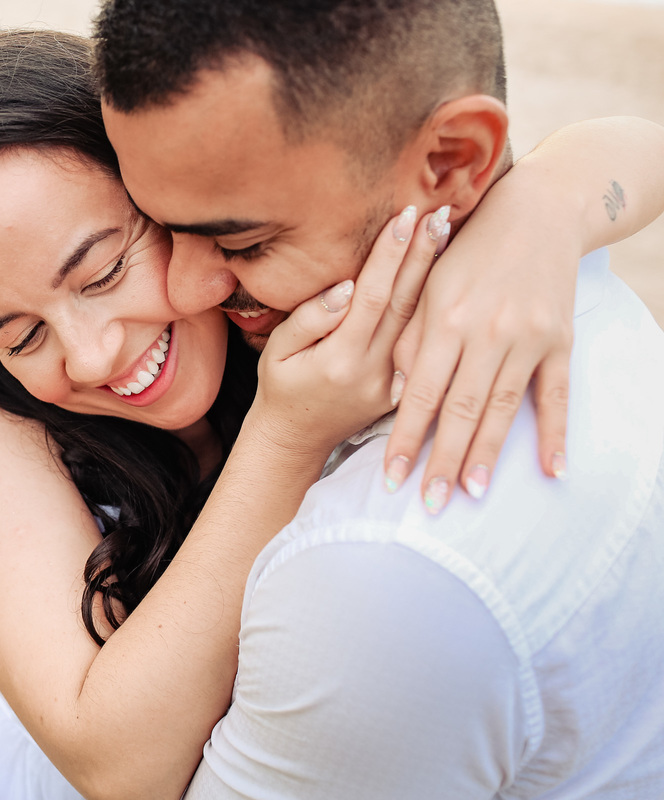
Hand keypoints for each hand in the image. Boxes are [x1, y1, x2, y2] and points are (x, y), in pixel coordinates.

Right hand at [248, 206, 440, 454]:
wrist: (297, 440)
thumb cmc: (281, 387)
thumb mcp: (276, 352)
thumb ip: (307, 319)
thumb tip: (344, 288)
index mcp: (340, 358)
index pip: (372, 295)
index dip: (389, 255)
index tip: (404, 217)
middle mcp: (374, 370)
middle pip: (405, 303)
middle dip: (422, 254)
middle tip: (440, 211)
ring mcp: (394, 382)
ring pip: (420, 321)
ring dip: (435, 274)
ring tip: (449, 232)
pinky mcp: (405, 389)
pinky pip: (422, 342)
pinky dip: (435, 306)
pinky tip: (447, 276)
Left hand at [384, 186, 577, 512]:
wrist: (537, 213)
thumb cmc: (468, 252)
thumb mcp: (428, 286)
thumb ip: (412, 340)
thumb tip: (401, 395)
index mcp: (445, 320)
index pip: (420, 395)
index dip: (405, 439)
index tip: (390, 478)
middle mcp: (486, 333)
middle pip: (461, 410)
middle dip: (444, 461)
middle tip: (429, 504)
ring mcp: (527, 338)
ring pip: (503, 409)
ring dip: (488, 455)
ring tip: (472, 495)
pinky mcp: (560, 340)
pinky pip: (557, 395)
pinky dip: (555, 434)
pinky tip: (552, 470)